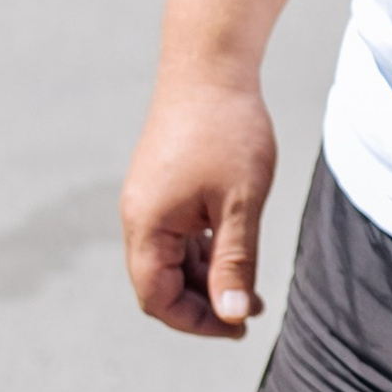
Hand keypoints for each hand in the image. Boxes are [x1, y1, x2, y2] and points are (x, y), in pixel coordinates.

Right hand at [120, 67, 277, 337]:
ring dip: (206, 280)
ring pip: (170, 261)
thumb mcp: (240, 203)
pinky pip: (177, 236)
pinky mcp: (164, 187)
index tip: (239, 326)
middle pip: (160, 283)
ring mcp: (150, 201)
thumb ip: (235, 263)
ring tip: (252, 290)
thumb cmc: (228, 130)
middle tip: (251, 312)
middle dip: (204, 304)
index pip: (157, 298)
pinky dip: (204, 253)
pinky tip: (236, 254)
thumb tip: (234, 317)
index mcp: (146, 224)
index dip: (196, 321)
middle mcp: (139, 216)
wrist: (211, 65)